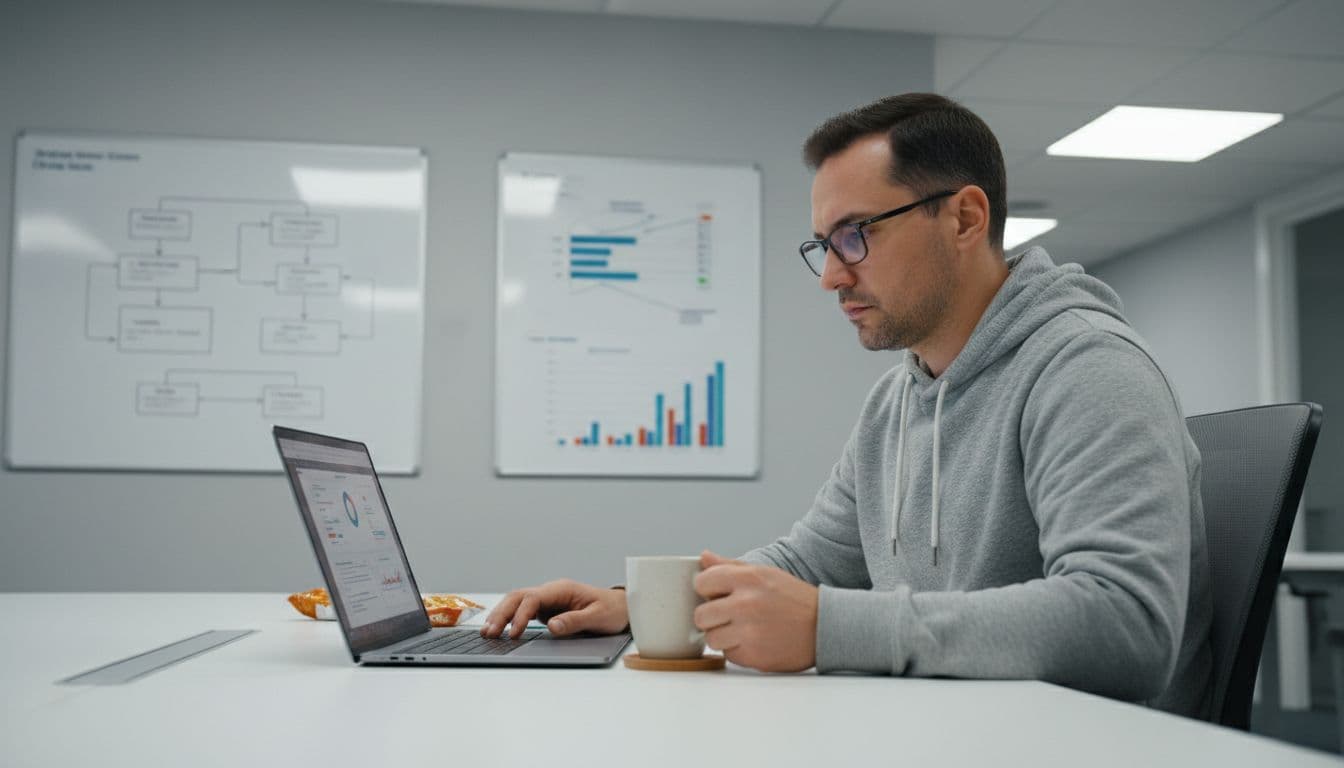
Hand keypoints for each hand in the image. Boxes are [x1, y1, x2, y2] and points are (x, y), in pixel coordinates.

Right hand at [480, 579, 628, 639]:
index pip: (533, 599)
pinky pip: (522, 610)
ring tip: (487, 632)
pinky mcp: (546, 609)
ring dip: (501, 615)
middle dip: (502, 614)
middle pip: (518, 597)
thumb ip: (575, 621)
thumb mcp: (598, 617)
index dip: (521, 616)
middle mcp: (551, 591)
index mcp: (562, 589)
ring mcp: (547, 599)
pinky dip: (509, 619)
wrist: (621, 607)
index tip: (514, 633)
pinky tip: (499, 629)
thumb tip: (552, 627)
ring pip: (517, 602)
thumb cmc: (612, 610)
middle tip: (490, 633)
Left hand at [693, 550, 817, 671]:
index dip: (706, 590)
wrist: (825, 627)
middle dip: (711, 617)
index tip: (716, 594)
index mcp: (748, 579)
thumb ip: (731, 566)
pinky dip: (737, 650)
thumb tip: (704, 557)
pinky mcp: (755, 656)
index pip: (701, 583)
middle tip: (727, 616)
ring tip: (742, 630)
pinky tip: (754, 641)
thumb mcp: (765, 574)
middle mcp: (746, 604)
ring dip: (722, 636)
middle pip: (700, 615)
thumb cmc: (793, 599)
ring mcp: (750, 632)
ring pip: (711, 638)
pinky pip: (728, 655)